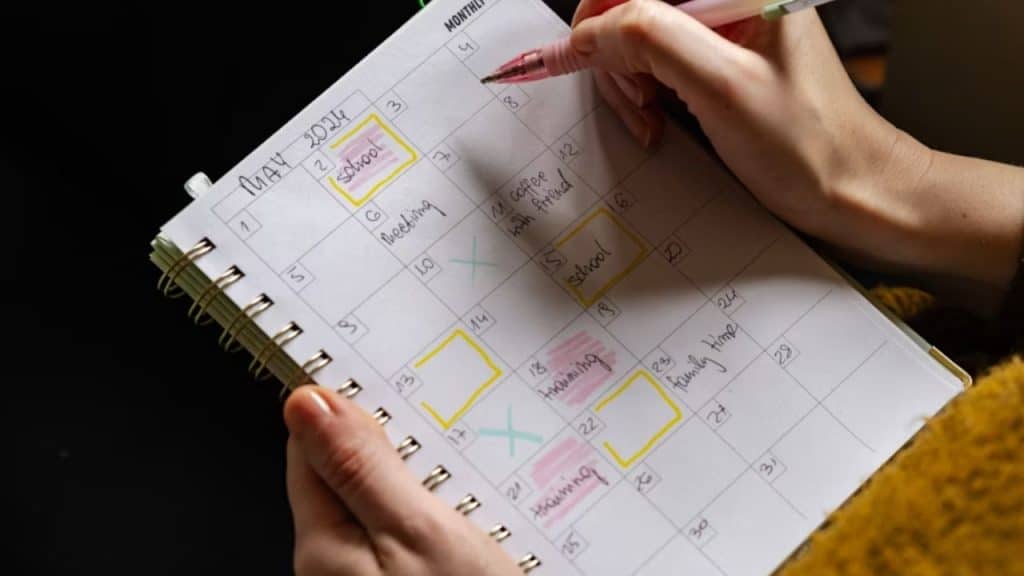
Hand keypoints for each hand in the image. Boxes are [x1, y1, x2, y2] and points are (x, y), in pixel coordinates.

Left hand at [284, 386, 520, 575]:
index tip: (400, 384)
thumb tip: (307, 404)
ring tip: (487, 480)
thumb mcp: (418, 531)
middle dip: (408, 449)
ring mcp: (374, 575)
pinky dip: (452, 519)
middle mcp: (338, 563)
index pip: (314, 447)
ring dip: (439, 486)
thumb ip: (361, 469)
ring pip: (396, 504)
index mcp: (324, 542)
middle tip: (462, 436)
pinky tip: (488, 517)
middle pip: (359, 475)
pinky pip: (421, 536)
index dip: (355, 411)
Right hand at [571, 0, 1023, 307]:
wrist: (851, 188)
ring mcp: (724, 21)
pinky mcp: (719, 52)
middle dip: (614, 54)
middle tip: (632, 105)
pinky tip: (657, 116)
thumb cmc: (810, 145)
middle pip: (631, 3)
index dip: (594, 19)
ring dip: (627, 78)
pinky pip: (655, 55)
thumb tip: (591, 30)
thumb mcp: (725, 90)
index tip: (559, 61)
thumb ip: (654, 42)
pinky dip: (642, 88)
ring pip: (636, 30)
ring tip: (649, 120)